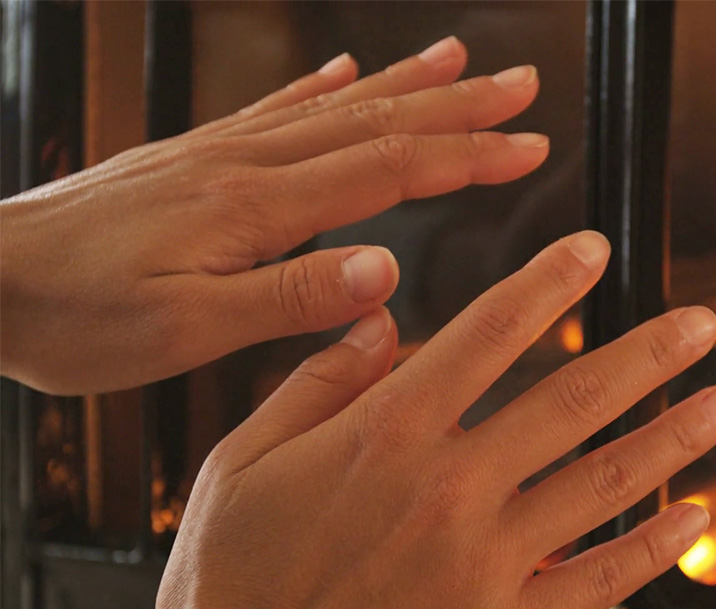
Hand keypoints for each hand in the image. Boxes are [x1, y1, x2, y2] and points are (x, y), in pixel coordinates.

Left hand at [0, 38, 546, 394]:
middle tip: (523, 84)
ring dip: (407, 84)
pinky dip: (322, 88)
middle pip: (378, 123)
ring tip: (460, 59)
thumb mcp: (181, 329)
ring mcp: (220, 153)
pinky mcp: (193, 159)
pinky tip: (347, 71)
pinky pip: (273, 110)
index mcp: (258, 208)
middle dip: (460, 105)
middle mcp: (248, 164)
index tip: (530, 145)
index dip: (468, 156)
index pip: (391, 170)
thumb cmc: (72, 313)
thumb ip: (287, 298)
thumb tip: (383, 271)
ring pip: (336, 108)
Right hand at [128, 231, 715, 608]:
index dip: (546, 282)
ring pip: (603, 483)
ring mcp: (483, 563)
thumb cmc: (233, 584)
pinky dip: (652, 547)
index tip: (591, 248)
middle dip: (648, 353)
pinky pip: (597, 581)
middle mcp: (448, 489)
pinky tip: (691, 515)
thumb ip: (316, 383)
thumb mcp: (242, 464)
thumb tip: (377, 322)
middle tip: (700, 322)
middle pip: (572, 401)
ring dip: (673, 436)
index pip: (486, 333)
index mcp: (386, 436)